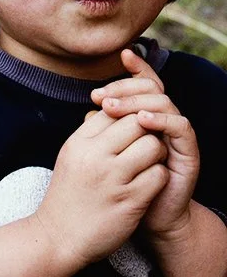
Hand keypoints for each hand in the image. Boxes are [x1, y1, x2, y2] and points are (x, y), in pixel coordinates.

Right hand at [35, 82, 168, 272]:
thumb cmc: (67, 196)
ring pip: (153, 146)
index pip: (113, 110)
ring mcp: (113, 179)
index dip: (128, 116)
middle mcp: (94, 156)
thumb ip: (90, 135)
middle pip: (136, 122)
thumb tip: (111, 111)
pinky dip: (160, 177)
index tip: (130, 132)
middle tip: (145, 145)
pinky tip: (149, 184)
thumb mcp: (70, 157)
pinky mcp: (130, 201)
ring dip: (157, 153)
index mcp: (78, 143)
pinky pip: (159, 175)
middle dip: (147, 131)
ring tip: (149, 164)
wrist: (58, 238)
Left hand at [90, 48, 199, 240]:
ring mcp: (177, 135)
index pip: (143, 84)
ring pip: (164, 102)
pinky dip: (160, 119)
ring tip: (111, 106)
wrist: (148, 219)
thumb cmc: (123, 185)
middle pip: (151, 87)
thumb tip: (88, 111)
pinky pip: (180, 126)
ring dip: (136, 101)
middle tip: (98, 96)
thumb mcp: (107, 154)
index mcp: (145, 117)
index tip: (118, 57)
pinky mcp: (189, 151)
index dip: (134, 68)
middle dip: (124, 86)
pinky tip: (140, 120)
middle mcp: (163, 121)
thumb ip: (103, 131)